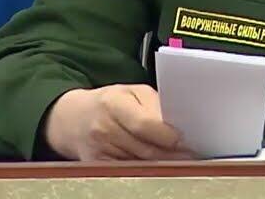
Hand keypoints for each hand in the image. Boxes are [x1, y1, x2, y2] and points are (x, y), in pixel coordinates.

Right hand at [43, 84, 190, 160]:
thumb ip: (154, 104)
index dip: (166, 135)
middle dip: (171, 153)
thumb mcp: (131, 92)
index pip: (144, 124)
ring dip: (162, 164)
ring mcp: (98, 150)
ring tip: (179, 160)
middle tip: (190, 155)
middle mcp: (103, 128)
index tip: (184, 139)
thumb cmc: (109, 102)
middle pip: (145, 149)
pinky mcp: (97, 166)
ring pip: (140, 164)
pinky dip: (146, 170)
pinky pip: (128, 172)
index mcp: (112, 103)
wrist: (73, 118)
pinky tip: (158, 166)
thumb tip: (177, 124)